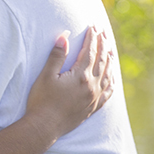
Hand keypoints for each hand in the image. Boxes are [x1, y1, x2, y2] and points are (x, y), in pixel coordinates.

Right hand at [25, 26, 114, 141]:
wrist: (44, 127)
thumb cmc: (41, 101)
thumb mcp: (46, 76)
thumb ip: (56, 56)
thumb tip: (64, 37)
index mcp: (80, 76)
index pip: (90, 51)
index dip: (92, 38)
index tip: (93, 26)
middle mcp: (91, 86)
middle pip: (101, 61)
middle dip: (102, 44)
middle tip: (102, 32)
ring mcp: (94, 98)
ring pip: (107, 75)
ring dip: (109, 61)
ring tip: (110, 50)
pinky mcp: (92, 108)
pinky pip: (107, 93)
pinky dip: (111, 82)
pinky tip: (112, 78)